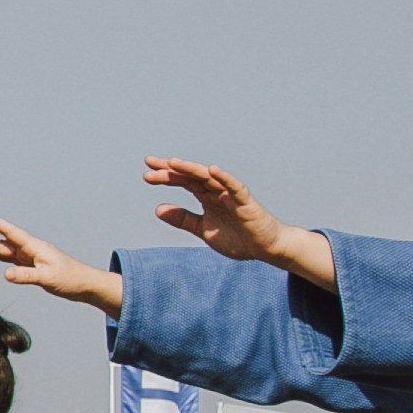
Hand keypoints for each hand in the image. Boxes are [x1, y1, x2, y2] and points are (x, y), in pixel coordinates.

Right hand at [0, 213, 120, 312]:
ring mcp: (30, 257)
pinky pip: (9, 258)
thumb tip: (5, 274)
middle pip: (1, 244)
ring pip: (3, 250)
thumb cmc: (70, 279)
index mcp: (34, 248)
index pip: (10, 232)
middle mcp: (30, 249)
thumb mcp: (47, 279)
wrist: (85, 285)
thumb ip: (26, 276)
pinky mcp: (31, 265)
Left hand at [142, 158, 317, 279]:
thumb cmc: (238, 237)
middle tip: (150, 163)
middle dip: (172, 170)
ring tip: (173, 163)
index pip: (183, 182)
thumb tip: (158, 209)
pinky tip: (212, 170)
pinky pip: (235, 187)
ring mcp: (231, 195)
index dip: (166, 177)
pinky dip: (224, 178)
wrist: (265, 249)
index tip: (147, 173)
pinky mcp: (246, 202)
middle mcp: (217, 192)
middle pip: (192, 176)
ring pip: (209, 178)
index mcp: (207, 197)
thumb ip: (183, 219)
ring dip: (191, 169)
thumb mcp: (203, 230)